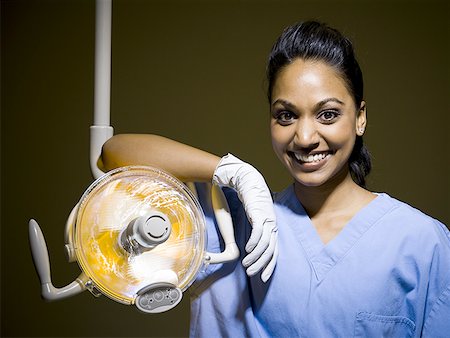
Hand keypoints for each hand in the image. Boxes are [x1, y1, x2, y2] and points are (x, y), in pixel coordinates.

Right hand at [212, 154, 277, 281]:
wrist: (244, 177)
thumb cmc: (246, 196)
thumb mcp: (250, 215)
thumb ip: (250, 228)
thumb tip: (242, 242)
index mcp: (270, 225)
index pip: (274, 250)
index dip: (269, 265)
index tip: (262, 277)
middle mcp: (271, 223)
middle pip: (271, 250)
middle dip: (262, 265)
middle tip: (253, 274)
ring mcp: (267, 219)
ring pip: (265, 244)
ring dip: (256, 257)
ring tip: (247, 265)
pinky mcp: (259, 214)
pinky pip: (258, 233)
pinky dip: (254, 243)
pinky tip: (247, 250)